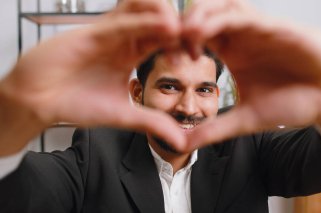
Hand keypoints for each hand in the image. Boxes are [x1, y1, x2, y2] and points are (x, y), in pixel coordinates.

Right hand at [0, 0, 185, 154]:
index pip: (165, 39)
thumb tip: (180, 141)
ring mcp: (109, 33)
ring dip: (165, 16)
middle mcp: (123, 39)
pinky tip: (165, 26)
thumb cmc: (75, 103)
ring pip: (142, 8)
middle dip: (181, 27)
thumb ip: (152, 122)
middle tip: (196, 43)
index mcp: (131, 54)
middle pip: (159, 19)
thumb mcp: (123, 115)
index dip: (184, 43)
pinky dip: (144, 21)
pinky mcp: (93, 32)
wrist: (39, 102)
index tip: (197, 57)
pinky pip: (122, 20)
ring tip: (182, 34)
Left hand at [181, 0, 320, 149]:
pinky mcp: (275, 27)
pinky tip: (206, 31)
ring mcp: (257, 30)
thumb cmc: (293, 103)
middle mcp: (242, 37)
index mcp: (232, 52)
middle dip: (182, 24)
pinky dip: (222, 19)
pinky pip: (244, 15)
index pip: (195, 37)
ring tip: (183, 34)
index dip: (176, 43)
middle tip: (167, 41)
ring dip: (200, 16)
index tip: (165, 58)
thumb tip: (181, 144)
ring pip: (221, 6)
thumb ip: (213, 129)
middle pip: (203, 15)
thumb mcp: (244, 119)